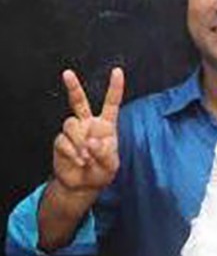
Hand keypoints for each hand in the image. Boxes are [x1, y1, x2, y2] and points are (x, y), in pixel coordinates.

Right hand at [52, 68, 123, 191]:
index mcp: (106, 126)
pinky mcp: (61, 141)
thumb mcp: (111, 165)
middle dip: (73, 86)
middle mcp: (88, 124)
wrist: (82, 185)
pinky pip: (63, 141)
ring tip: (86, 157)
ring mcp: (73, 132)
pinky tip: (79, 161)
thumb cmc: (101, 172)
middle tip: (67, 73)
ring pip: (71, 125)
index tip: (117, 71)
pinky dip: (72, 153)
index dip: (114, 88)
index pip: (111, 103)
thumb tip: (92, 141)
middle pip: (78, 101)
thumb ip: (105, 153)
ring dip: (79, 142)